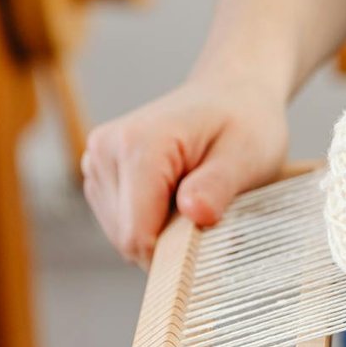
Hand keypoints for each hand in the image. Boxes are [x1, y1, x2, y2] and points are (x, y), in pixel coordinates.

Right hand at [81, 75, 288, 266]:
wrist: (232, 93)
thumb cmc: (245, 122)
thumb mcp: (247, 155)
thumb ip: (218, 186)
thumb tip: (195, 214)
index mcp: (138, 144)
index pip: (137, 233)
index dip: (175, 253)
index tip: (210, 241)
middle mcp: (106, 151)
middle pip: (126, 237)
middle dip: (171, 240)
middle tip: (211, 210)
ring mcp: (98, 161)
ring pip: (122, 233)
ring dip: (161, 230)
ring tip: (196, 196)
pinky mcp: (101, 173)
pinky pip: (121, 221)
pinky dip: (153, 220)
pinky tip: (178, 195)